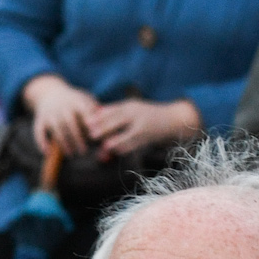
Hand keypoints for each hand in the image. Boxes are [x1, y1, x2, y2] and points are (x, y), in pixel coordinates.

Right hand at [22, 73, 98, 158]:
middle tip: (83, 152)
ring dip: (63, 143)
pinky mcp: (40, 120)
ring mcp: (50, 113)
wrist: (50, 92)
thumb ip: (97, 111)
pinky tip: (47, 153)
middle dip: (77, 138)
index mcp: (76, 100)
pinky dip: (41, 142)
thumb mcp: (86, 99)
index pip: (84, 112)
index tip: (95, 137)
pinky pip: (39, 131)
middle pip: (69, 123)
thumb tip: (109, 126)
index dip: (89, 125)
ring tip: (71, 154)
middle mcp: (62, 106)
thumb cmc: (74, 101)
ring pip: (56, 129)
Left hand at [82, 98, 200, 158]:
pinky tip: (116, 153)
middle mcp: (136, 114)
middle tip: (91, 135)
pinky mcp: (148, 137)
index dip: (98, 116)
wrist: (173, 119)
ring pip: (125, 135)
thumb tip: (94, 114)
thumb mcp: (132, 109)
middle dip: (103, 128)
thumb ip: (115, 113)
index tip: (86, 122)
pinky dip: (123, 149)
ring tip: (104, 147)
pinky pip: (133, 145)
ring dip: (113, 142)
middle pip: (116, 120)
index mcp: (130, 106)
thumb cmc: (148, 115)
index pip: (111, 110)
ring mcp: (143, 126)